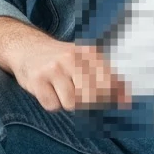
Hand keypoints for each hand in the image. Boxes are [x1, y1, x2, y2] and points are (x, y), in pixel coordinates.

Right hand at [10, 35, 131, 111]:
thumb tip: (127, 102)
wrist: (26, 48)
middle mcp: (72, 58)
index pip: (110, 83)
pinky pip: (52, 105)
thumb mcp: (87, 63)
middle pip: (92, 96)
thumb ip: (110, 81)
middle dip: (87, 103)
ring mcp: (53, 68)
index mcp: (90, 53)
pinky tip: (49, 91)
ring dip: (67, 103)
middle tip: (77, 94)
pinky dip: (52, 104)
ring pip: (72, 103)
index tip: (104, 99)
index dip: (108, 97)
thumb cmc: (63, 61)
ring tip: (61, 90)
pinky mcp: (37, 80)